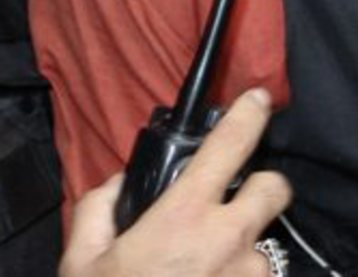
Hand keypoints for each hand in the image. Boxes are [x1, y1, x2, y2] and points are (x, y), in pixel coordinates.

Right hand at [61, 89, 292, 276]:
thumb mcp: (81, 260)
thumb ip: (98, 209)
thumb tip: (119, 184)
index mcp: (184, 217)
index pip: (229, 147)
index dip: (249, 115)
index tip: (257, 99)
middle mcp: (230, 241)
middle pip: (276, 188)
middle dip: (263, 189)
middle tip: (235, 206)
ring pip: (267, 246)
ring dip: (247, 254)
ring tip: (210, 275)